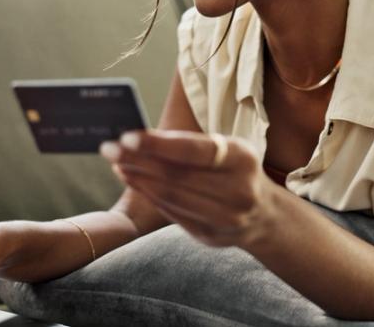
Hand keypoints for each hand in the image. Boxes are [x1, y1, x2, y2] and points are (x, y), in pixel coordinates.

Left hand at [102, 130, 278, 248]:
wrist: (264, 215)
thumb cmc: (237, 170)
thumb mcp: (228, 149)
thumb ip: (191, 145)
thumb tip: (140, 137)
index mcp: (242, 159)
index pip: (194, 151)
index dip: (159, 144)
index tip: (127, 136)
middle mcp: (237, 191)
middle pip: (176, 176)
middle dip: (138, 160)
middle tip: (109, 147)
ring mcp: (224, 217)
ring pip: (170, 196)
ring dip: (139, 178)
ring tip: (117, 162)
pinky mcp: (209, 236)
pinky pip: (171, 212)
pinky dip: (148, 195)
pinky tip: (132, 180)